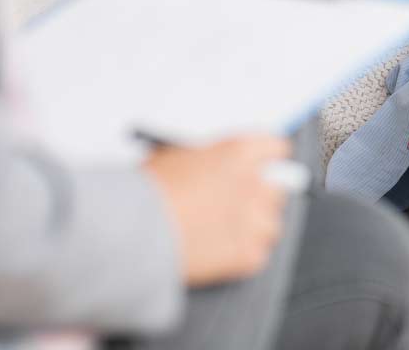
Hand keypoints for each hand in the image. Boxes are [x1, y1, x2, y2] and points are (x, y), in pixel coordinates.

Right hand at [143, 136, 290, 285]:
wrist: (131, 229)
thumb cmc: (144, 192)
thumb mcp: (175, 158)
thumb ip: (206, 162)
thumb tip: (211, 170)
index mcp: (237, 152)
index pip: (274, 149)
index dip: (267, 160)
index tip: (262, 169)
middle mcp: (253, 183)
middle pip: (277, 190)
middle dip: (260, 198)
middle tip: (237, 208)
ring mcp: (253, 220)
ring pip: (271, 226)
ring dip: (254, 230)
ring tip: (226, 236)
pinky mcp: (246, 256)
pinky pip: (258, 256)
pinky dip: (242, 259)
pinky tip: (220, 257)